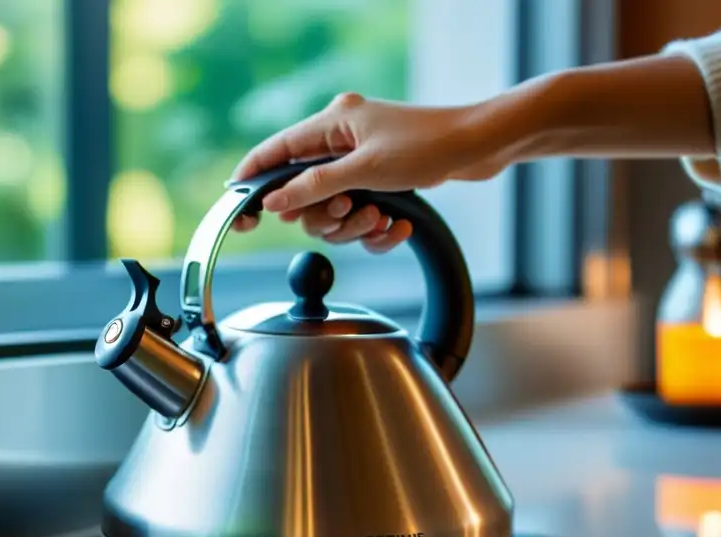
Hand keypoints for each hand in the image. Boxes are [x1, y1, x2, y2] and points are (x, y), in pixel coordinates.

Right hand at [230, 92, 517, 251]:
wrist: (481, 148)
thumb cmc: (428, 145)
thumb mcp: (365, 171)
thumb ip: (314, 187)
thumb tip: (275, 202)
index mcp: (332, 123)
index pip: (275, 151)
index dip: (253, 179)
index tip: (240, 212)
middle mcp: (343, 141)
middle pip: (304, 193)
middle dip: (326, 214)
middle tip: (350, 211)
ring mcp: (362, 162)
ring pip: (333, 212)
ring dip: (355, 225)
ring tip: (382, 217)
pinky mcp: (382, 182)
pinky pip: (360, 217)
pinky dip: (376, 230)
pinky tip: (397, 228)